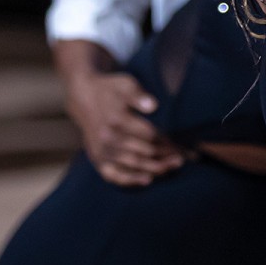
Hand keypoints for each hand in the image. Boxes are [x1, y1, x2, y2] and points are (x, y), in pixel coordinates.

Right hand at [65, 69, 184, 186]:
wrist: (84, 97)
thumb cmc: (111, 90)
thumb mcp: (125, 84)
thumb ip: (138, 95)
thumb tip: (153, 106)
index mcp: (116, 118)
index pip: (148, 134)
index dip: (165, 140)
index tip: (178, 145)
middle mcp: (108, 136)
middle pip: (142, 151)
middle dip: (164, 156)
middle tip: (181, 159)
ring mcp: (101, 149)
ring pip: (132, 164)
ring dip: (154, 168)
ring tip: (172, 167)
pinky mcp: (97, 158)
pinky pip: (113, 175)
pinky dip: (130, 180)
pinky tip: (147, 180)